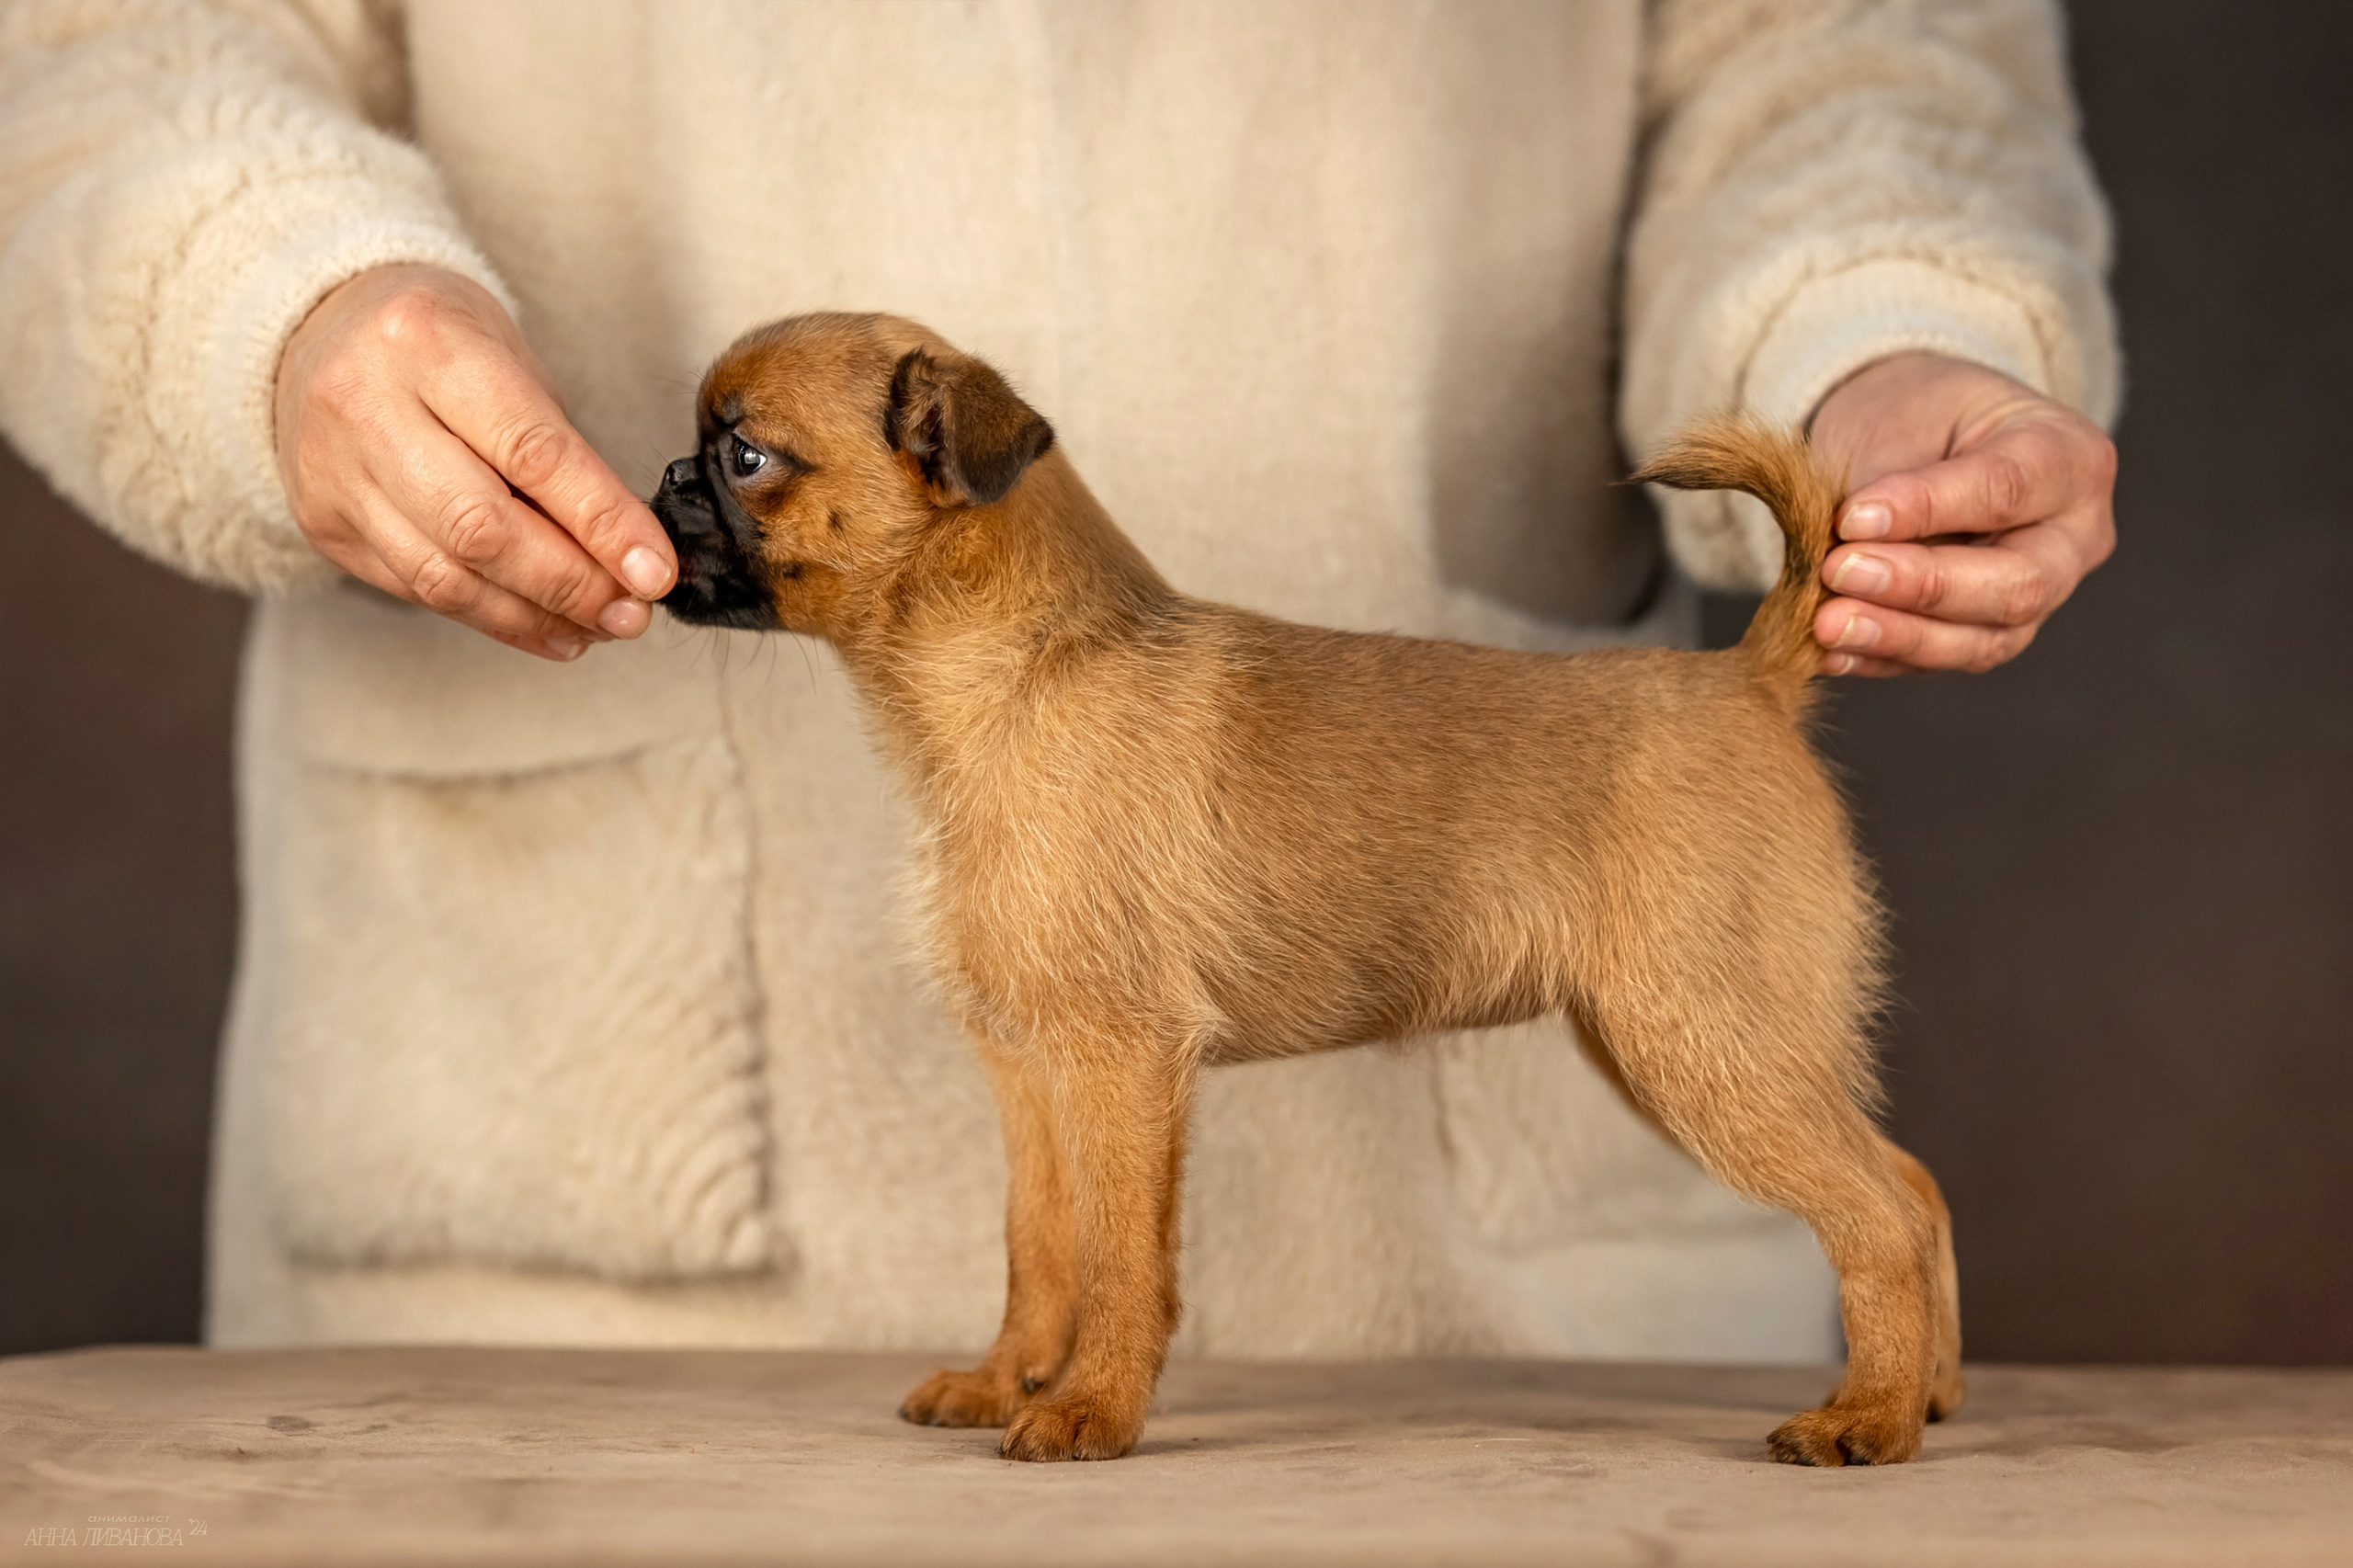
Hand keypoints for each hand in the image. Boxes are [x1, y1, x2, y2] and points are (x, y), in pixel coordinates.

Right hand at [273, 264, 675, 659]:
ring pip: (445, 575)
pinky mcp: (324, 524)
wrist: (320, 333)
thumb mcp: (509, 359)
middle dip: (571, 583)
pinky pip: (418, 590)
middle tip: (632, 611)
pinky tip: (547, 626)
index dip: (602, 522)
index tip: (655, 571)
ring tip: (599, 626)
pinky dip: (495, 618)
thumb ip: (562, 452)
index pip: (531, 452)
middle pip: (480, 527)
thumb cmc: (441, 343)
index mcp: (426, 342)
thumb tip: (629, 552)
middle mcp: (366, 405)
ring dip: (537, 614)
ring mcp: (334, 471)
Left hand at [1804, 353, 2115, 675]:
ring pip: (1986, 640)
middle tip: (1839, 572)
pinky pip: (1945, 662)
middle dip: (1922, 586)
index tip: (1851, 518)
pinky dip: (1883, 658)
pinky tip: (1831, 653)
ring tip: (1827, 624)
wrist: (1921, 443)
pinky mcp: (1995, 636)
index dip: (1926, 509)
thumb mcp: (1904, 417)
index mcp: (2069, 456)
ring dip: (1898, 636)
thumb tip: (1844, 551)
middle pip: (2018, 582)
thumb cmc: (1919, 417)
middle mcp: (2074, 537)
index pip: (2004, 489)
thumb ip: (1885, 483)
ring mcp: (2043, 597)